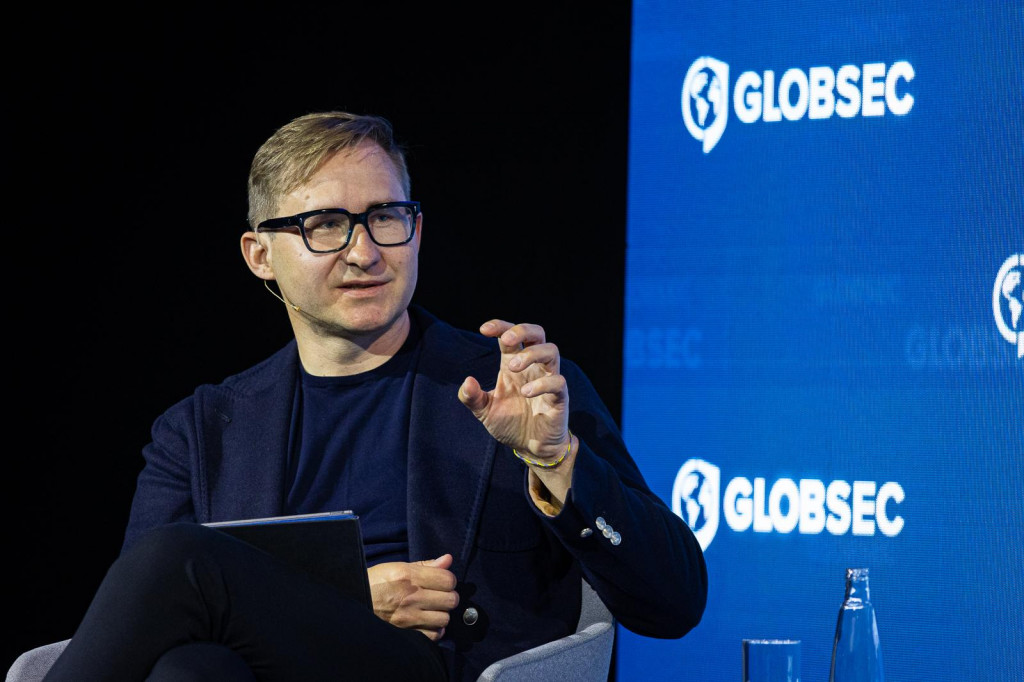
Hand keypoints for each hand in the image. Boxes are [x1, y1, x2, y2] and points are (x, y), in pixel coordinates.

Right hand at [367, 553, 458, 640]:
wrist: (354, 602)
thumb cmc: (376, 582)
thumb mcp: (397, 567)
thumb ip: (425, 565)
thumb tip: (448, 559)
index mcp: (409, 576)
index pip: (448, 579)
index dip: (448, 580)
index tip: (442, 582)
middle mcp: (411, 597)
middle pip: (451, 600)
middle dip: (449, 597)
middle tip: (440, 596)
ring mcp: (409, 617)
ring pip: (445, 619)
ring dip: (442, 614)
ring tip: (433, 610)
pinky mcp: (406, 634)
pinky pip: (434, 635)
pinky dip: (434, 630)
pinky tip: (428, 623)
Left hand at [458, 320, 570, 460]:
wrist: (531, 449)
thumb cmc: (510, 424)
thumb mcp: (485, 412)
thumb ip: (472, 398)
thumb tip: (467, 381)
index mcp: (513, 365)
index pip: (511, 336)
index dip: (500, 326)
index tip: (484, 329)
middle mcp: (533, 368)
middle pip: (537, 333)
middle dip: (522, 330)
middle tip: (506, 340)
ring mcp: (548, 380)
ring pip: (552, 351)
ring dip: (532, 354)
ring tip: (513, 368)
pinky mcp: (559, 397)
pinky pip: (558, 381)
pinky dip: (542, 383)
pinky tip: (526, 393)